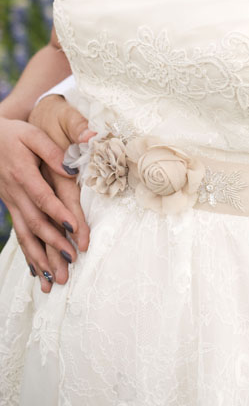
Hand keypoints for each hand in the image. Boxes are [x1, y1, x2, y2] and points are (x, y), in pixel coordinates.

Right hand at [29, 96, 93, 290]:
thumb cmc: (14, 134)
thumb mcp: (32, 135)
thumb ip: (52, 152)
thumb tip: (72, 167)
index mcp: (22, 174)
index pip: (42, 198)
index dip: (58, 213)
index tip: (74, 227)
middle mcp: (14, 193)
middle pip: (34, 223)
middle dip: (53, 244)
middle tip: (71, 260)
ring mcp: (10, 202)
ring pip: (25, 235)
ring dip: (40, 257)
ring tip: (55, 278)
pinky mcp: (11, 207)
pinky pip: (19, 234)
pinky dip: (28, 254)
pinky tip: (37, 271)